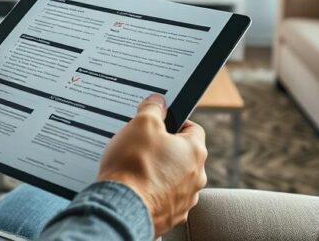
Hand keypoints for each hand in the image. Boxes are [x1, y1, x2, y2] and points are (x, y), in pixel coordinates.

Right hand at [97, 94, 207, 236]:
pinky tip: (136, 189)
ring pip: (174, 179)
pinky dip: (152, 193)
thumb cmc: (134, 165)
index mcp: (195, 152)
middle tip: (143, 145)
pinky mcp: (170, 217)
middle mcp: (196, 178)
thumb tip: (158, 102)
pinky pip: (163, 200)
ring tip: (137, 169)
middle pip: (183, 155)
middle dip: (165, 149)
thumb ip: (153, 108)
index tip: (160, 123)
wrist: (121, 208)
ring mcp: (185, 200)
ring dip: (160, 173)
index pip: (193, 128)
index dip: (175, 122)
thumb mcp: (142, 124)